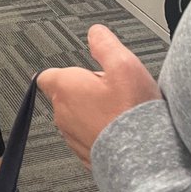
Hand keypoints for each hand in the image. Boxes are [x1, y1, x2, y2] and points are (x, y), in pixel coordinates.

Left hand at [38, 25, 161, 168]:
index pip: (47, 75)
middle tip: (112, 89)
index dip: (64, 70)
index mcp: (65, 88)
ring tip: (120, 110)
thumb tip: (95, 33)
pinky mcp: (86, 155)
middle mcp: (63, 115)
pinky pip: (89, 136)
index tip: (78, 71)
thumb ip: (105, 44)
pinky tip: (121, 129)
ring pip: (77, 117)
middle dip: (85, 89)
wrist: (143, 159)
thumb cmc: (131, 114)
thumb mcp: (124, 65)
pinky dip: (100, 131)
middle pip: (66, 95)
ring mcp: (73, 138)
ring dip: (93, 111)